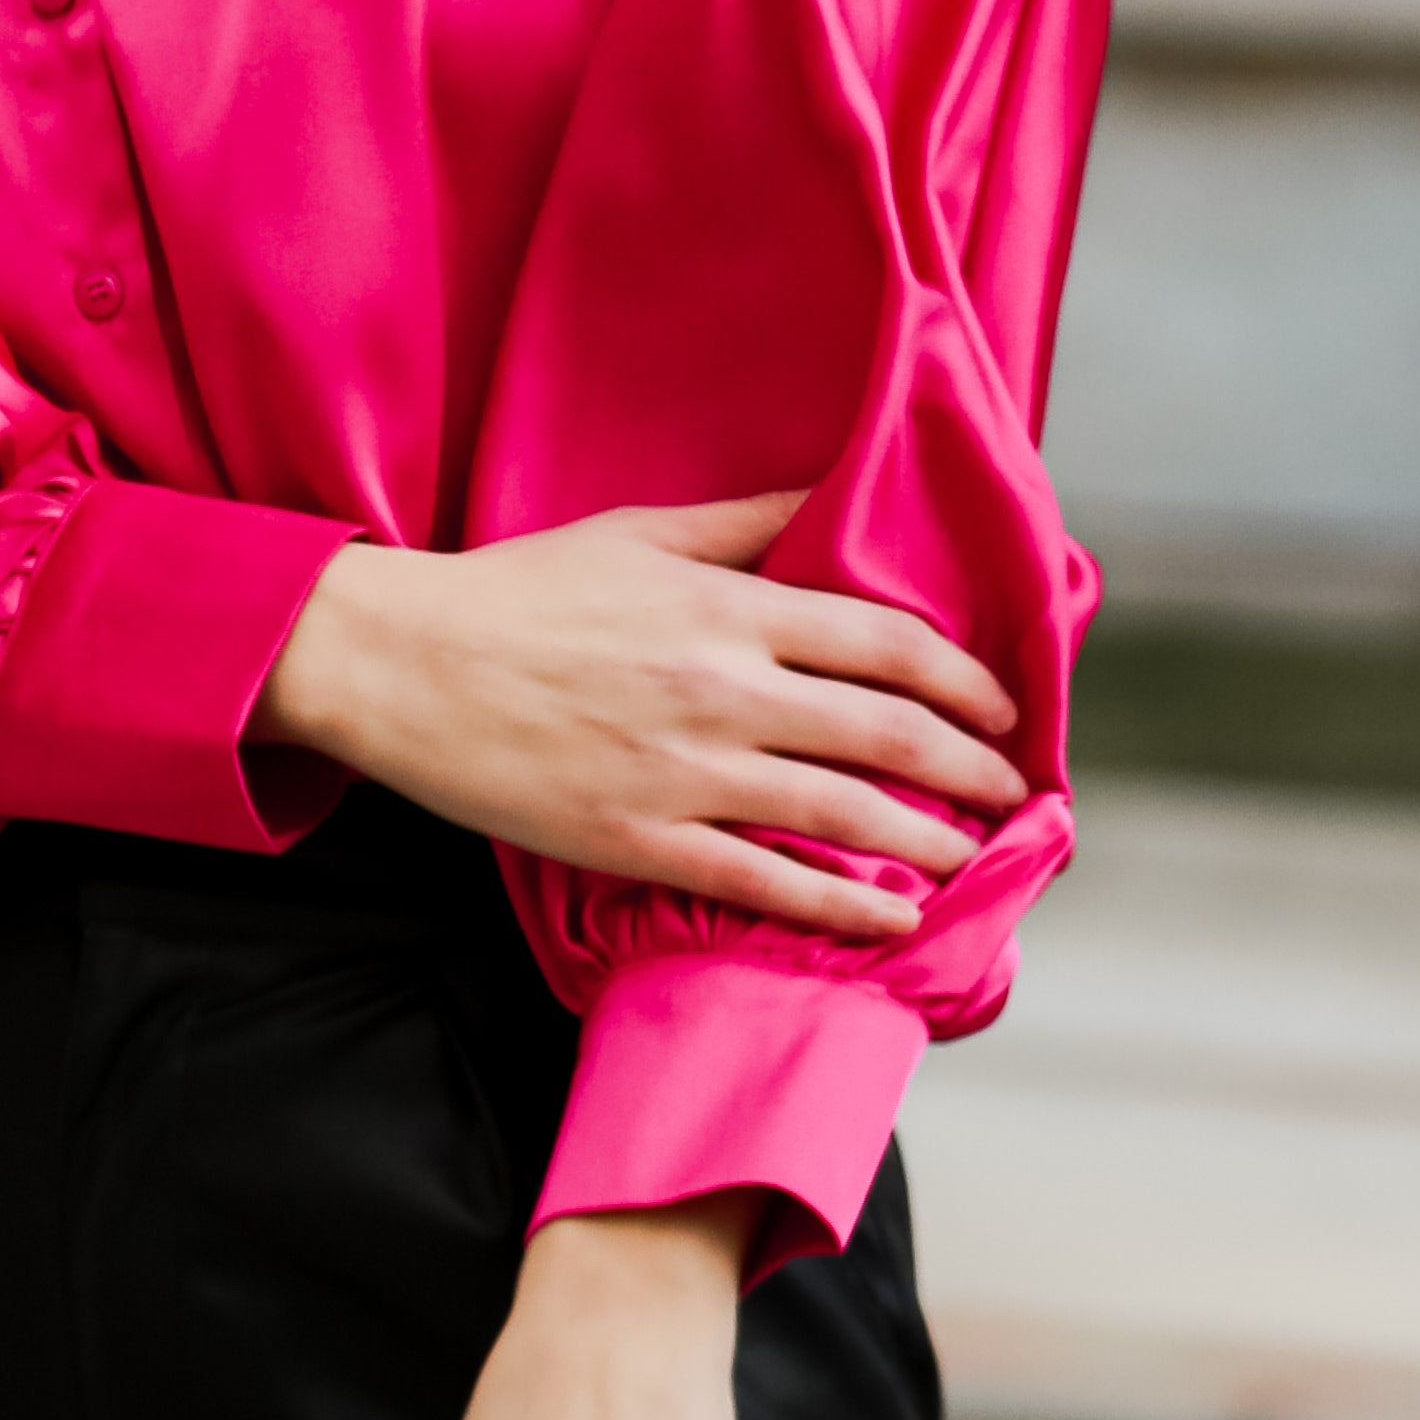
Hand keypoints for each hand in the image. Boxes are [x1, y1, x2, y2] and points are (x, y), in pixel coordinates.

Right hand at [255, 498, 1023, 942]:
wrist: (404, 664)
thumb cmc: (519, 591)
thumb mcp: (639, 531)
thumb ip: (746, 521)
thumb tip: (833, 495)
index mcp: (729, 609)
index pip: (888, 643)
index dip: (965, 681)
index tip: (1004, 708)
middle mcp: (725, 691)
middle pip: (889, 734)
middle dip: (973, 770)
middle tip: (1015, 792)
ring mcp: (685, 773)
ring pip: (846, 817)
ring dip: (931, 844)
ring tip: (975, 859)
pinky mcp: (640, 841)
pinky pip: (765, 885)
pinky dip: (842, 908)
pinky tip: (893, 923)